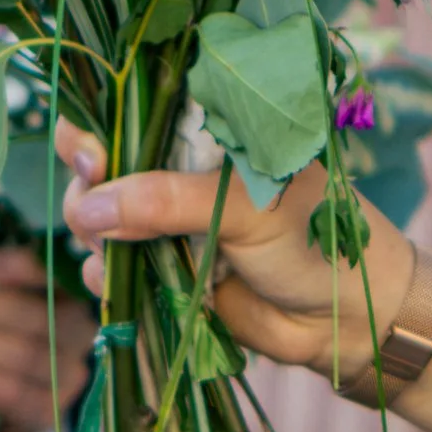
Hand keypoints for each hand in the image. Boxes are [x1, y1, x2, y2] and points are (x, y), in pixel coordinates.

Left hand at [0, 245, 94, 431]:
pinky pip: (14, 392)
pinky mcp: (50, 410)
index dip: (27, 269)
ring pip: (25, 355)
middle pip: (39, 319)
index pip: (61, 278)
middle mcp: (86, 335)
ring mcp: (72, 376)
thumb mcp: (7, 300)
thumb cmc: (3, 334)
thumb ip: (3, 282)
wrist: (11, 400)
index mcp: (77, 297)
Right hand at [55, 123, 402, 387]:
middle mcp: (180, 171)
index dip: (96, 128)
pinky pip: (111, 267)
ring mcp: (169, 221)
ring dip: (92, 237)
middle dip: (87, 188)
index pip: (130, 111)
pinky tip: (117, 281)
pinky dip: (105, 275)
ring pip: (97, 219)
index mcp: (208, 133)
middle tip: (93, 216)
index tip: (90, 157)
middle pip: (99, 165)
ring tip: (114, 253)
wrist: (345, 319)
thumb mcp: (248, 208)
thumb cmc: (317, 240)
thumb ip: (169, 201)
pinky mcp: (165, 270)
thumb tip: (91, 209)